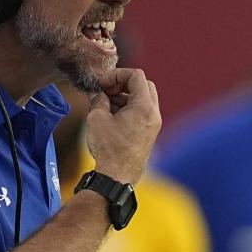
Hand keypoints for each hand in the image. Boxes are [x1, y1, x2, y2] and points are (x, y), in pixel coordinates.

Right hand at [86, 68, 160, 185]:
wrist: (117, 177)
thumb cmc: (108, 149)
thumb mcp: (97, 118)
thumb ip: (98, 99)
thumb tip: (98, 94)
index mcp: (144, 107)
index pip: (135, 76)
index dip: (116, 75)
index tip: (102, 84)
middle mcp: (154, 114)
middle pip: (143, 85)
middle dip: (123, 83)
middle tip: (106, 91)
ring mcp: (154, 124)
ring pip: (143, 98)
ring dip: (124, 96)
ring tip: (105, 104)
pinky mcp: (149, 133)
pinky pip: (142, 111)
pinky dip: (128, 107)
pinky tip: (112, 115)